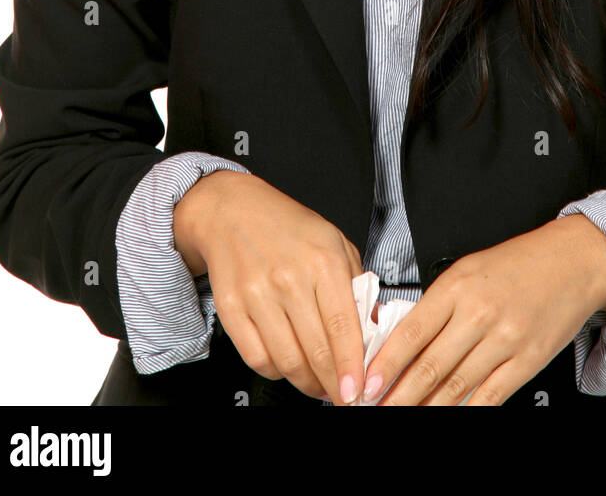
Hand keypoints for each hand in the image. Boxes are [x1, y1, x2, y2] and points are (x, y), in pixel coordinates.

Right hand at [172, 169, 365, 405]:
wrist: (232, 211)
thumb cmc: (288, 227)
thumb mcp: (335, 242)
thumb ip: (356, 285)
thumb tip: (374, 328)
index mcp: (322, 260)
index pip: (342, 327)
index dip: (352, 366)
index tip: (360, 390)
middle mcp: (289, 278)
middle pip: (316, 351)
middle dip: (333, 384)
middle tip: (344, 395)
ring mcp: (257, 294)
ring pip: (287, 361)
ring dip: (307, 384)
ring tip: (319, 384)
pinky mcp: (231, 308)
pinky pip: (257, 357)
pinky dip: (276, 372)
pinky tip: (288, 366)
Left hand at [362, 215, 605, 405]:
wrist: (574, 260)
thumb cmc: (520, 262)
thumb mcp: (469, 269)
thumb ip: (438, 303)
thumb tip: (405, 341)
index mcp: (458, 285)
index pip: (411, 332)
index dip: (385, 365)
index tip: (366, 384)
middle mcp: (479, 313)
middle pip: (429, 366)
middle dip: (398, 396)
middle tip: (376, 408)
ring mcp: (505, 339)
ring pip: (455, 387)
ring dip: (426, 409)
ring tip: (404, 416)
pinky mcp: (527, 360)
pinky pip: (491, 395)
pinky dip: (468, 411)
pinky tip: (451, 417)